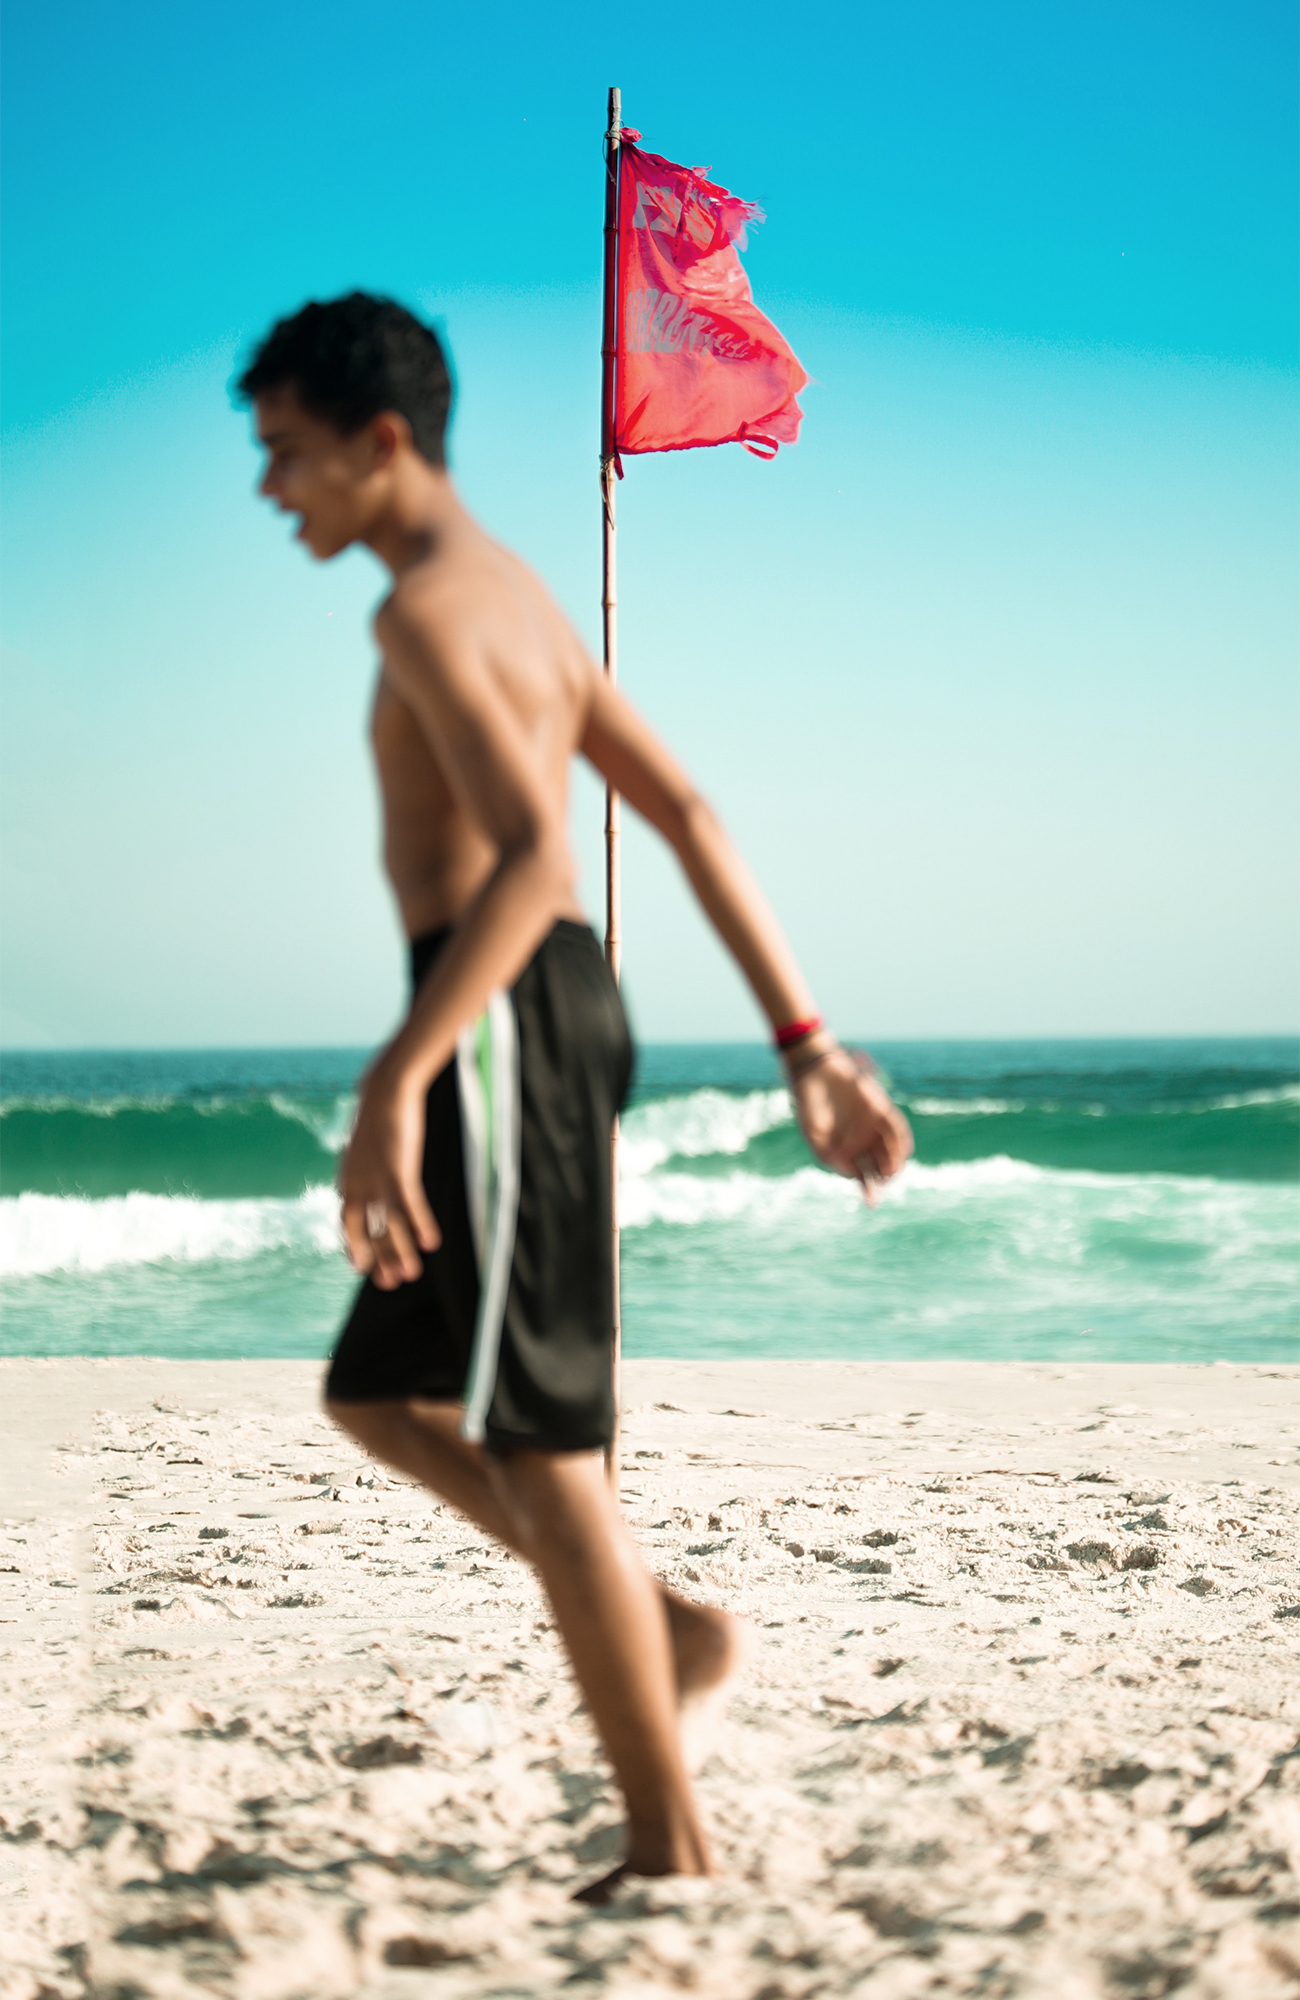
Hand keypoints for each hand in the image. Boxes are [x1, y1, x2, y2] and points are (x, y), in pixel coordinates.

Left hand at [339, 1055, 440, 1287]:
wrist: (385, 1090)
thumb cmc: (379, 1118)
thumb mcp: (366, 1149)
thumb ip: (366, 1171)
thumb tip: (371, 1183)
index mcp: (348, 1181)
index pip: (346, 1224)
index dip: (354, 1247)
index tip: (362, 1268)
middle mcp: (357, 1184)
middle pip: (367, 1230)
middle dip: (378, 1258)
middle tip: (390, 1283)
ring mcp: (376, 1178)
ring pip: (389, 1223)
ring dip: (400, 1250)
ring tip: (412, 1274)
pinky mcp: (397, 1169)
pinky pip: (409, 1204)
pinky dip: (420, 1224)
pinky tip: (430, 1242)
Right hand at [789, 1048, 912, 1205]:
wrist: (814, 1073)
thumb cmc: (810, 1106)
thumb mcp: (816, 1138)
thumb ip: (833, 1158)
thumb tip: (855, 1176)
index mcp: (847, 1149)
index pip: (864, 1173)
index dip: (869, 1188)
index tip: (871, 1200)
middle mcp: (863, 1139)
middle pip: (881, 1164)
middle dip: (884, 1177)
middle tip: (882, 1182)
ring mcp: (873, 1125)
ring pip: (892, 1149)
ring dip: (895, 1162)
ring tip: (890, 1172)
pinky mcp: (880, 1108)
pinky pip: (897, 1127)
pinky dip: (901, 1140)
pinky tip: (900, 1152)